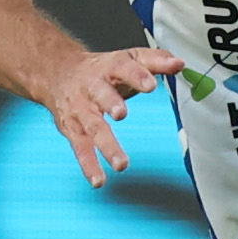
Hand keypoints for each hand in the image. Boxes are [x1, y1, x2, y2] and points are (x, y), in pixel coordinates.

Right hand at [41, 46, 183, 186]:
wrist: (58, 74)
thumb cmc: (100, 70)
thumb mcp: (128, 59)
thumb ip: (155, 61)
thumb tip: (179, 64)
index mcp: (109, 68)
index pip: (124, 67)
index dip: (137, 75)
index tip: (150, 84)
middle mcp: (92, 87)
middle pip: (101, 94)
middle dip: (110, 103)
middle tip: (121, 113)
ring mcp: (81, 110)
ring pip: (93, 127)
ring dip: (106, 145)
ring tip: (121, 163)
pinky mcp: (72, 129)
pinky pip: (80, 148)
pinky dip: (88, 165)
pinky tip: (99, 180)